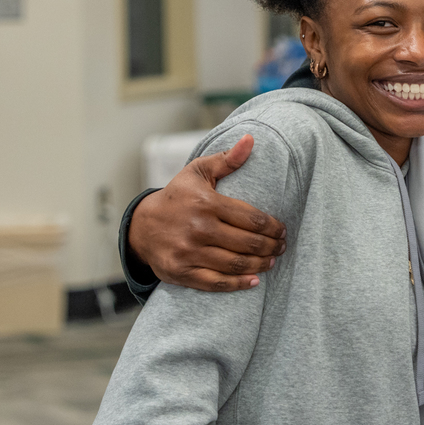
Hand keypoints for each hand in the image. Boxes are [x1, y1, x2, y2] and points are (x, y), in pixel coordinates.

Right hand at [128, 134, 286, 291]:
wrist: (141, 225)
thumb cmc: (178, 197)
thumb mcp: (198, 173)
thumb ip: (227, 159)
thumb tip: (251, 140)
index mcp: (206, 203)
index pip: (252, 218)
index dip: (273, 227)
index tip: (282, 230)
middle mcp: (198, 228)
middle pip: (247, 243)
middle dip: (271, 246)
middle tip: (281, 246)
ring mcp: (188, 252)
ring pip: (236, 264)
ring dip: (260, 265)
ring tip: (271, 261)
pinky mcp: (181, 272)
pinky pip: (216, 283)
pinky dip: (238, 284)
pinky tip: (254, 280)